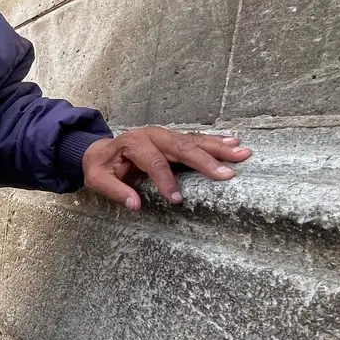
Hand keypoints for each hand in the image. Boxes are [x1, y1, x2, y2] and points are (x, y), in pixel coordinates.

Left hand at [82, 126, 251, 210]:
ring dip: (219, 147)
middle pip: (182, 147)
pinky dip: (215, 141)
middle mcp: (152, 135)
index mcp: (133, 143)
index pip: (154, 163)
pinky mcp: (172, 138)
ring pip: (194, 141)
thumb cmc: (100, 166)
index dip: (166, 181)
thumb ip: (115, 191)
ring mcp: (164, 135)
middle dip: (206, 160)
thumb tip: (134, 205)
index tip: (177, 199)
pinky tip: (233, 142)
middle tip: (228, 173)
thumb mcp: (97, 179)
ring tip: (241, 152)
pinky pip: (195, 139)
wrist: (98, 150)